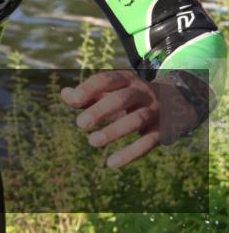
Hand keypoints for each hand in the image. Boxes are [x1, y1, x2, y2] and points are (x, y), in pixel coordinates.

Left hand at [61, 70, 198, 169]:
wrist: (176, 101)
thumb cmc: (130, 97)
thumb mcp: (111, 91)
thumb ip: (87, 94)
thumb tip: (66, 94)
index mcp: (127, 79)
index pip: (108, 79)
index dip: (91, 88)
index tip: (74, 99)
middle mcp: (142, 93)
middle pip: (121, 99)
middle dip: (100, 110)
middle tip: (80, 124)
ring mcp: (155, 111)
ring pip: (136, 120)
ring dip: (114, 131)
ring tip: (92, 142)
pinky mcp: (164, 131)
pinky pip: (148, 142)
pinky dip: (131, 153)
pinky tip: (112, 164)